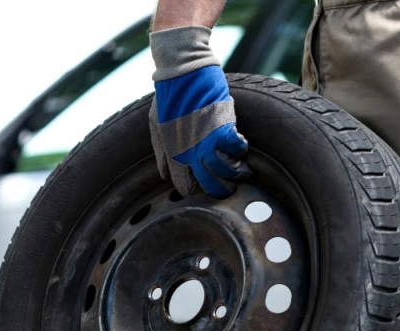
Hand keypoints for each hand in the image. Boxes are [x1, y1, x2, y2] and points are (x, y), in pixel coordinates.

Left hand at [149, 26, 249, 198]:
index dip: (197, 191)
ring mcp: (208, 142)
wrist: (181, 71)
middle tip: (230, 189)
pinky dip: (241, 149)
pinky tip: (241, 146)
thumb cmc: (168, 95)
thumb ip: (161, 152)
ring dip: (238, 173)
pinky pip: (238, 149)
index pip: (185, 186)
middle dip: (221, 190)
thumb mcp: (156, 125)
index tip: (206, 188)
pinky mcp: (223, 129)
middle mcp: (191, 152)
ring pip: (228, 171)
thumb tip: (164, 175)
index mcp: (174, 154)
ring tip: (243, 172)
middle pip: (210, 185)